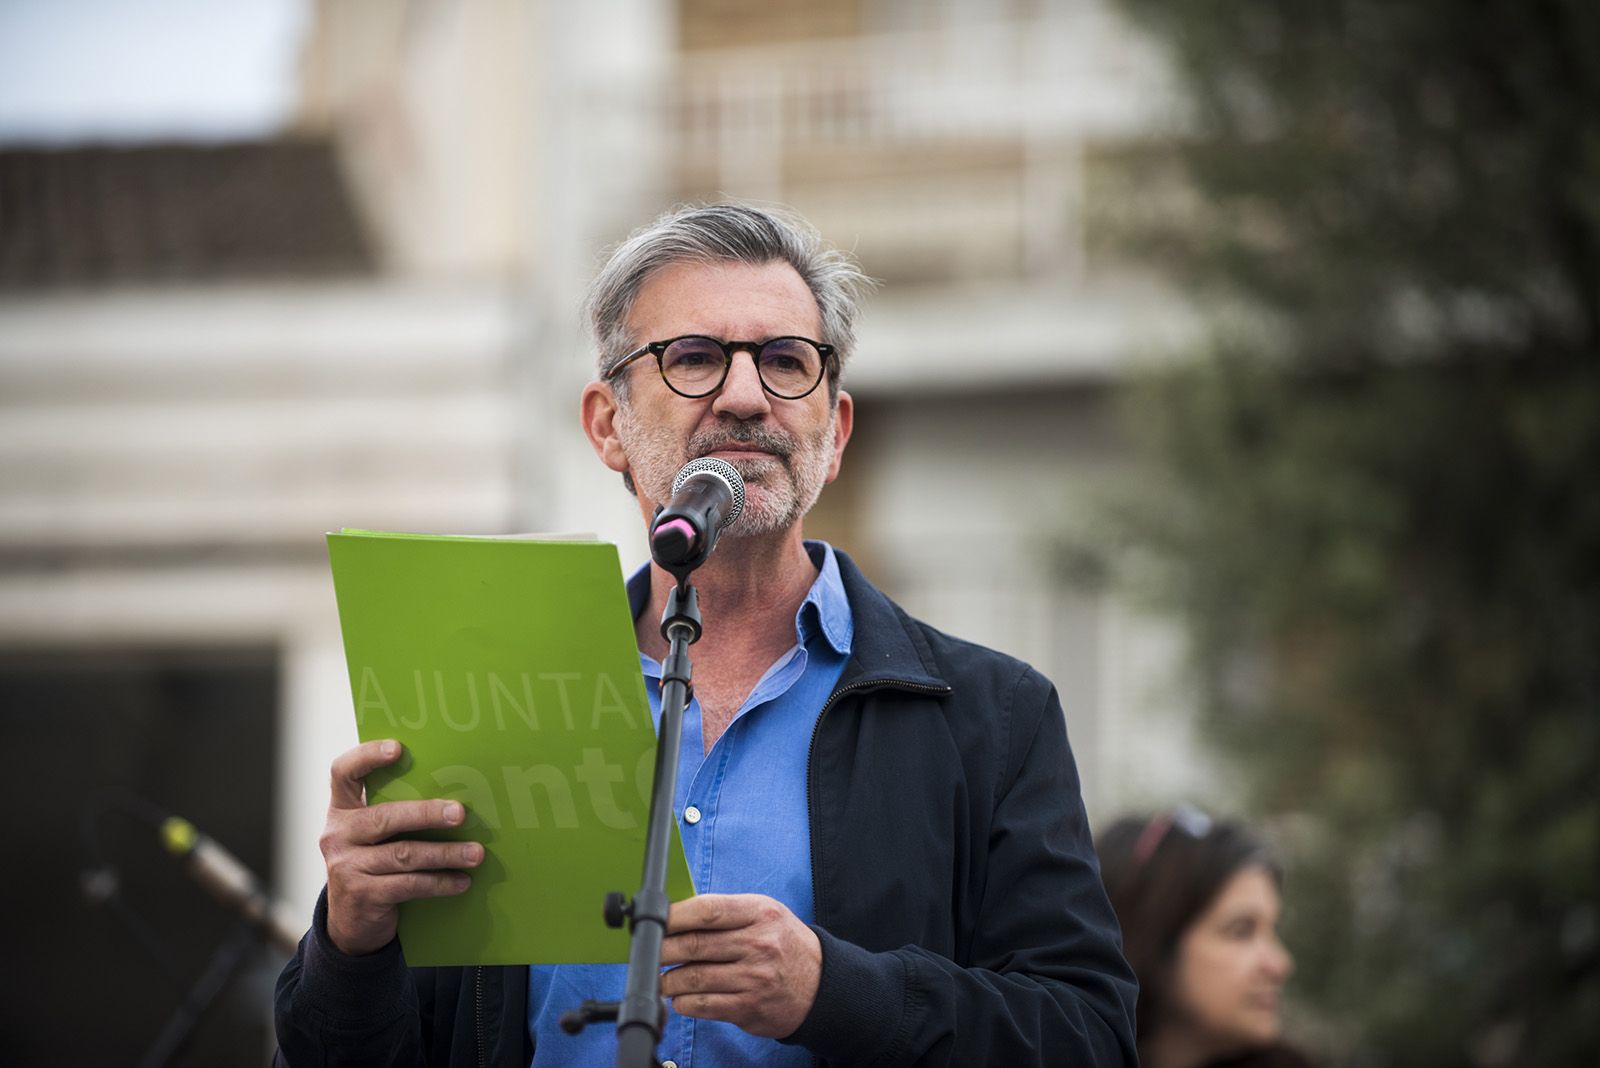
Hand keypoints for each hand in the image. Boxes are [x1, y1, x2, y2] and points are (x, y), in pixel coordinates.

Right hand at [319, 739, 481, 955]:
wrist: (351, 925)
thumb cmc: (374, 866)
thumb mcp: (373, 837)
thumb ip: (394, 814)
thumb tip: (455, 796)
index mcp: (341, 811)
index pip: (343, 773)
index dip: (367, 756)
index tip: (398, 748)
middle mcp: (337, 835)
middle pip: (385, 817)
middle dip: (427, 814)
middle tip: (460, 813)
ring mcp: (346, 866)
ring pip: (404, 854)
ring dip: (445, 853)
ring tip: (476, 853)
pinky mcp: (362, 895)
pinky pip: (409, 884)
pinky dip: (440, 882)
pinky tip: (462, 881)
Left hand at [659, 893, 821, 1038]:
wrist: (820, 984)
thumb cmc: (784, 944)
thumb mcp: (765, 915)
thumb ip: (727, 913)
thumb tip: (677, 916)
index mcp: (760, 914)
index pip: (708, 911)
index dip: (674, 916)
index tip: (656, 920)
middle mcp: (758, 945)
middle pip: (695, 945)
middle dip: (663, 949)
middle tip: (651, 951)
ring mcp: (753, 979)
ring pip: (693, 978)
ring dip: (669, 979)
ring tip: (664, 978)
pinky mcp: (748, 1008)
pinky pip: (703, 1005)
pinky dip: (683, 1002)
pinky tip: (681, 997)